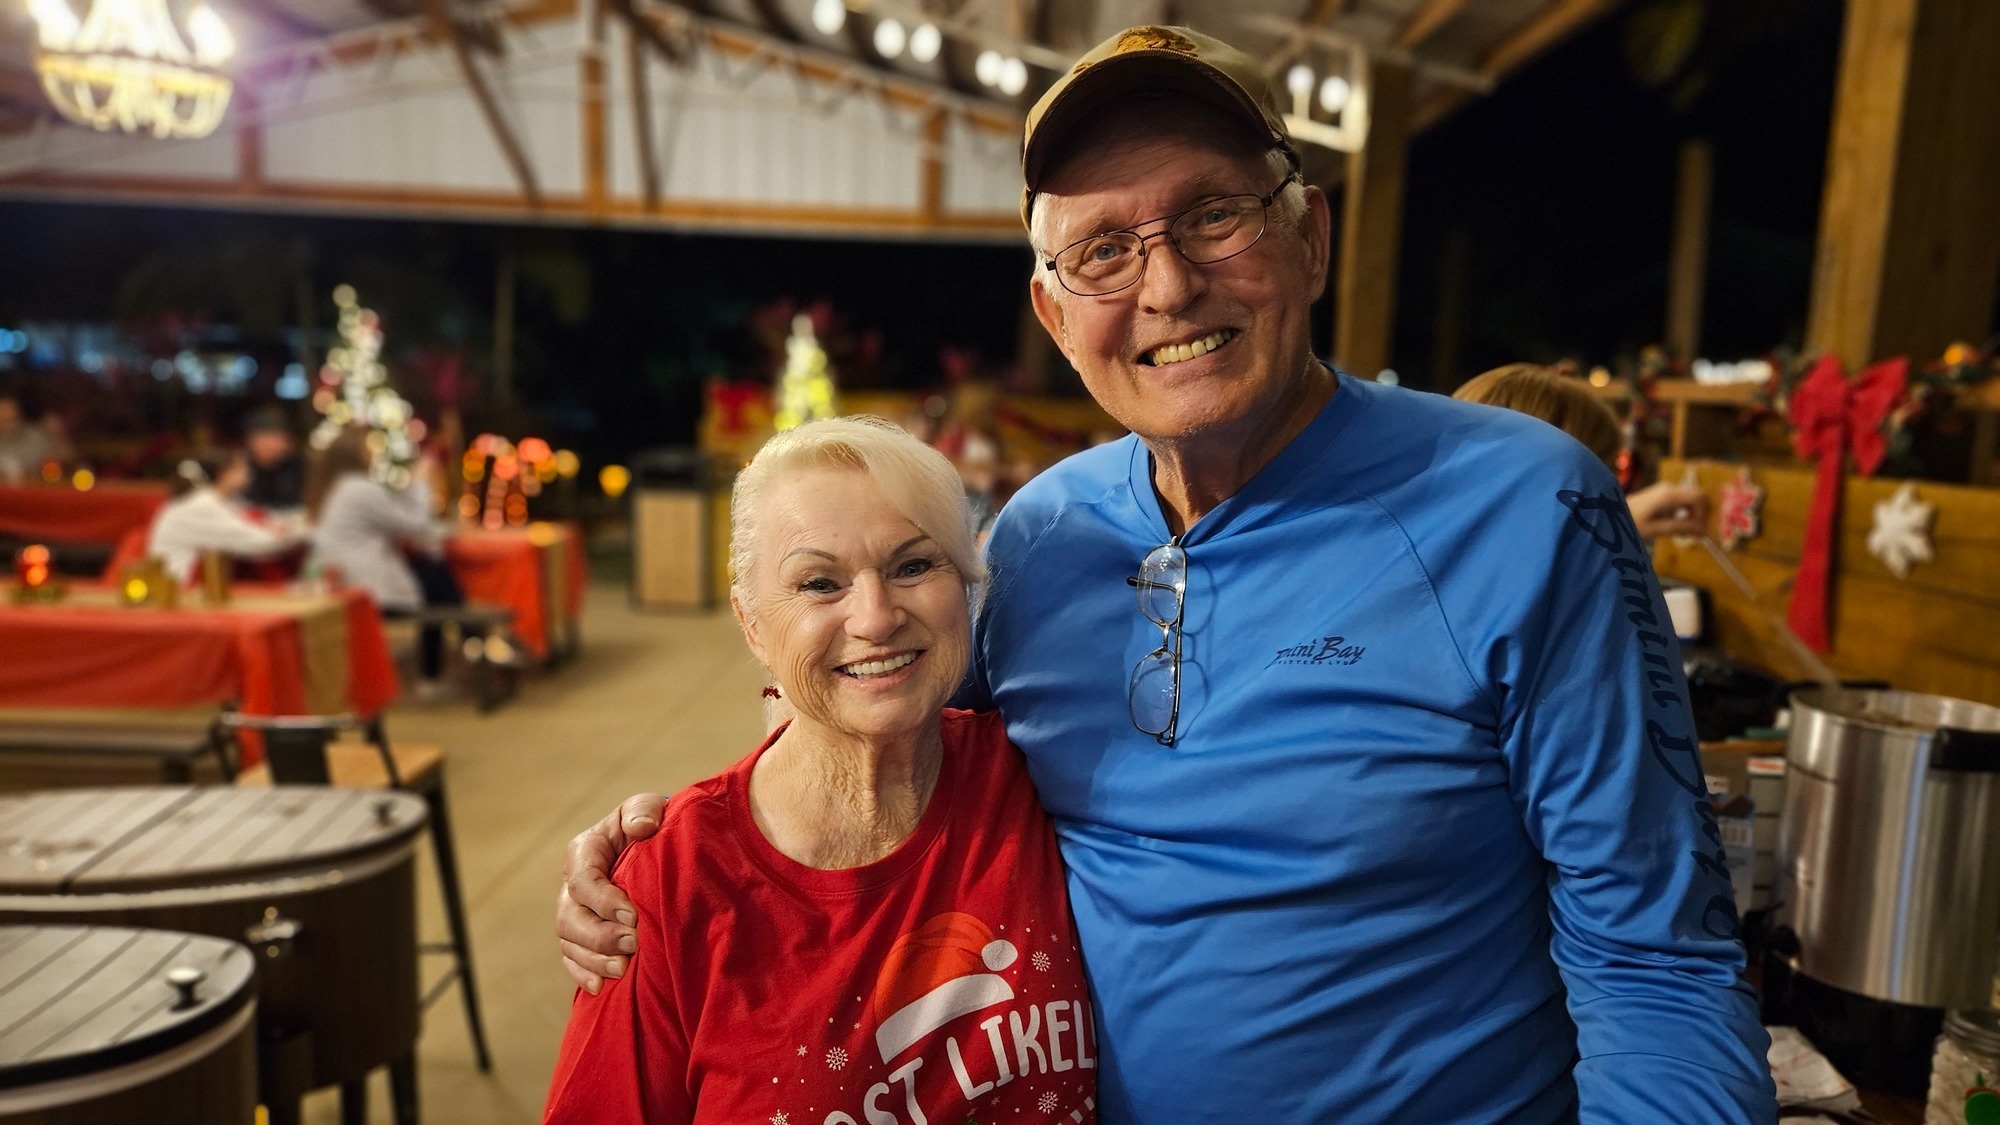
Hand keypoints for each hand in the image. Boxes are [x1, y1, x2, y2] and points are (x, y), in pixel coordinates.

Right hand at [557, 793, 665, 993]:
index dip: (603, 900)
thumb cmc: (654, 824)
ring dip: (594, 959)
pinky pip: (573, 959)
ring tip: (622, 969)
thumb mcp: (649, 807)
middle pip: (570, 917)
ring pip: (569, 942)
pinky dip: (583, 974)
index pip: (583, 880)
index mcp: (585, 851)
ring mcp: (575, 912)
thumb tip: (641, 828)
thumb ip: (643, 810)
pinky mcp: (582, 935)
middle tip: (633, 945)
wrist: (659, 846)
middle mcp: (572, 884)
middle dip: (599, 935)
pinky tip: (600, 988)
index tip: (632, 915)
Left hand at [1627, 483, 1709, 540]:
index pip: (1700, 498)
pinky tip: (1673, 526)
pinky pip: (1682, 502)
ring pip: (1691, 501)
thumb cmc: (1630, 522)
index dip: (1703, 514)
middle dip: (1698, 516)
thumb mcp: (1656, 528)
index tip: (1697, 530)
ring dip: (1691, 517)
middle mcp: (1670, 487)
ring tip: (1680, 532)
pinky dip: (1683, 514)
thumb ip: (1680, 527)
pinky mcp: (1663, 494)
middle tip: (1690, 534)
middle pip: (1697, 498)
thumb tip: (1703, 530)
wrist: (1609, 514)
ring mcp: (1667, 489)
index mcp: (1669, 494)